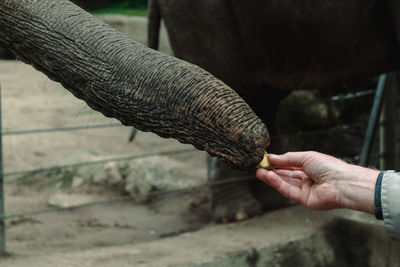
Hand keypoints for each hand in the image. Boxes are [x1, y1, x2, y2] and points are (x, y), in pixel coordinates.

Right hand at [256, 151, 378, 213]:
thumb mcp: (306, 157)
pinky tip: (269, 177)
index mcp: (309, 167)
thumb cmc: (329, 167)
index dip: (278, 162)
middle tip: (258, 166)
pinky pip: (288, 191)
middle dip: (272, 171)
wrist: (342, 183)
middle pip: (285, 175)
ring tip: (259, 172)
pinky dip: (277, 184)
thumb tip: (272, 157)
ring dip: (271, 178)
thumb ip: (287, 159)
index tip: (265, 159)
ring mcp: (305, 189)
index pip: (290, 164)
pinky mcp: (304, 200)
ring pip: (285, 183)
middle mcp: (307, 178)